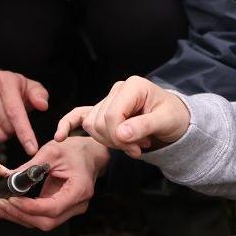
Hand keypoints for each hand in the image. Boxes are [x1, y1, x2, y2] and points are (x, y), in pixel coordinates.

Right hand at [0, 71, 49, 154]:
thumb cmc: (16, 91)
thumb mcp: (31, 89)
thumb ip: (40, 96)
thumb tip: (42, 105)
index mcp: (3, 80)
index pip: (15, 111)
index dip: (24, 133)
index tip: (32, 149)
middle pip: (5, 126)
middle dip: (15, 132)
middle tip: (14, 123)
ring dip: (4, 136)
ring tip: (3, 124)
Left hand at [0, 137, 108, 230]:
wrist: (90, 154)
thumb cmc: (74, 150)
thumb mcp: (52, 151)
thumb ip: (31, 166)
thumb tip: (8, 178)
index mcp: (78, 190)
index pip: (52, 208)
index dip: (29, 207)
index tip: (10, 200)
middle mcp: (76, 206)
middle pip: (45, 221)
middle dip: (17, 215)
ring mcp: (69, 210)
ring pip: (40, 222)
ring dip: (14, 216)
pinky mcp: (59, 209)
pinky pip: (38, 216)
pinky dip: (19, 214)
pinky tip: (0, 212)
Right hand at [52, 75, 190, 157]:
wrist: (175, 119)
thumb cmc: (173, 117)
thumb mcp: (165, 121)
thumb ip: (143, 126)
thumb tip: (121, 134)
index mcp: (132, 86)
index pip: (112, 115)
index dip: (120, 136)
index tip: (137, 149)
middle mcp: (117, 90)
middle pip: (99, 121)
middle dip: (116, 141)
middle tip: (137, 149)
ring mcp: (108, 99)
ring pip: (91, 125)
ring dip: (108, 141)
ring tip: (132, 144)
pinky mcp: (102, 109)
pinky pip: (79, 115)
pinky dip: (68, 125)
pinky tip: (60, 137)